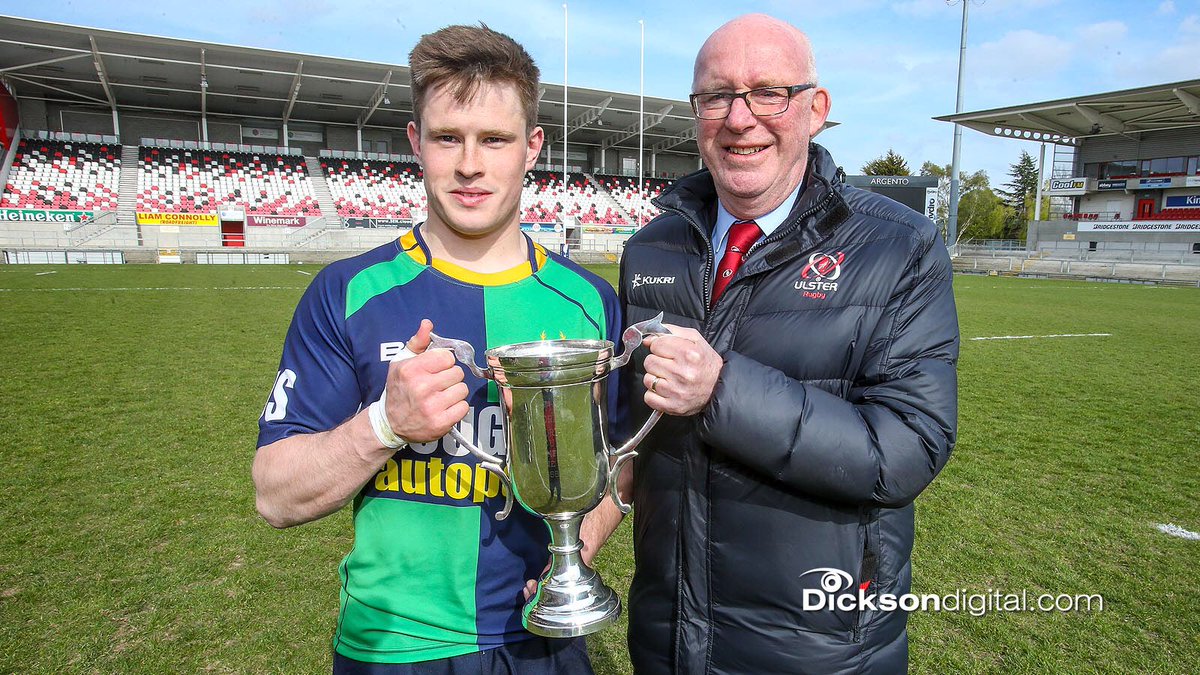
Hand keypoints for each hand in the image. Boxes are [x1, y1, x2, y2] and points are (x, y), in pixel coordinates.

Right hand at [384, 320, 469, 442]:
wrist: (391, 423)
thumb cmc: (399, 389)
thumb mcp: (401, 362)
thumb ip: (417, 342)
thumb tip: (427, 324)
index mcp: (411, 369)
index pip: (447, 357)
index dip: (444, 363)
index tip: (435, 370)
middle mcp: (421, 387)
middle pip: (457, 373)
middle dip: (450, 378)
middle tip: (437, 385)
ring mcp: (431, 407)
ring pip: (462, 390)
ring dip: (454, 393)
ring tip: (440, 397)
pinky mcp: (440, 423)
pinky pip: (464, 407)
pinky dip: (457, 408)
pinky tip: (444, 408)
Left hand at [642, 324, 722, 416]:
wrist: (718, 388)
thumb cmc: (705, 363)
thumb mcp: (694, 340)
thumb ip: (671, 332)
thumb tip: (648, 339)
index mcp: (689, 354)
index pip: (656, 345)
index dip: (659, 347)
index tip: (666, 351)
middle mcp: (683, 373)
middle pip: (650, 362)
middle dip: (657, 362)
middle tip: (668, 365)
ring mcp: (677, 391)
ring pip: (648, 380)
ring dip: (655, 378)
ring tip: (668, 378)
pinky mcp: (673, 406)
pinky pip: (649, 398)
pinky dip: (654, 394)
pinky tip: (665, 390)